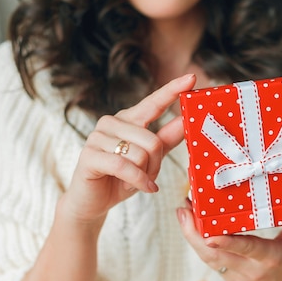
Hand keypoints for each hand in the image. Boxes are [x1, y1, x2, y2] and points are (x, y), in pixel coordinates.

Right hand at [60, 74, 195, 226]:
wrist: (93, 202)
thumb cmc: (122, 178)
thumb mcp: (149, 158)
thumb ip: (167, 138)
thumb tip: (187, 120)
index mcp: (128, 119)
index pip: (154, 102)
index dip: (172, 90)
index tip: (191, 78)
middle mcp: (111, 122)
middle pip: (153, 140)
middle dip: (156, 165)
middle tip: (149, 177)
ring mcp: (98, 137)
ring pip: (140, 154)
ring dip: (145, 175)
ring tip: (136, 182)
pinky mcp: (90, 155)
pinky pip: (125, 166)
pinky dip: (138, 181)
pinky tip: (142, 188)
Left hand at [177, 201, 281, 280]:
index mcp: (271, 259)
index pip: (248, 250)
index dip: (228, 244)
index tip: (210, 237)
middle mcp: (251, 270)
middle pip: (217, 256)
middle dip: (195, 234)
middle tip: (184, 210)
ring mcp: (238, 276)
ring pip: (208, 258)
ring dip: (191, 235)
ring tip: (182, 211)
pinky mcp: (229, 276)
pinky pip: (210, 259)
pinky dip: (197, 240)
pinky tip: (190, 221)